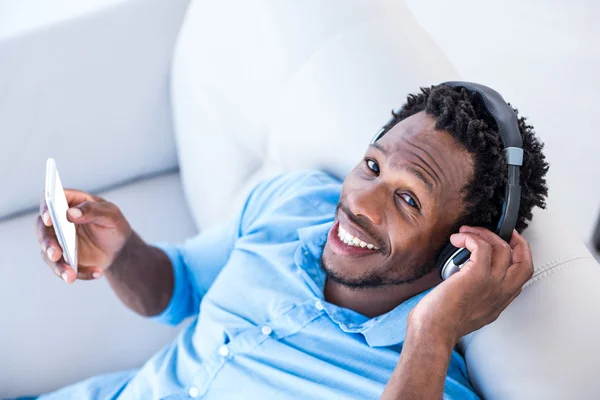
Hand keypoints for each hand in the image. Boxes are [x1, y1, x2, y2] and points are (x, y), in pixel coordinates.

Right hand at [35, 190, 131, 283]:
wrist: (120, 248)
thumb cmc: (114, 225)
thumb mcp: (110, 215)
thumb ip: (92, 211)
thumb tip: (70, 213)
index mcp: (69, 203)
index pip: (50, 200)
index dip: (46, 208)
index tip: (49, 219)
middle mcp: (57, 221)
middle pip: (43, 229)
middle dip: (47, 243)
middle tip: (55, 254)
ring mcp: (58, 241)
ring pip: (49, 253)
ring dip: (58, 266)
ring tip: (70, 275)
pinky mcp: (62, 258)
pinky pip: (63, 268)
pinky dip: (79, 273)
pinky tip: (96, 273)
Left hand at [408, 226, 533, 346]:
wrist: (434, 331)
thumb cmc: (442, 322)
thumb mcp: (470, 311)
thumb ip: (477, 295)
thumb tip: (465, 274)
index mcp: (500, 301)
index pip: (521, 275)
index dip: (518, 256)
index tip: (507, 243)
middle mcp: (501, 293)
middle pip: (524, 261)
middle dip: (516, 241)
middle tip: (501, 230)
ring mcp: (492, 284)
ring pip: (503, 249)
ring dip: (484, 234)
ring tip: (466, 232)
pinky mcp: (477, 276)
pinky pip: (482, 247)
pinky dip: (471, 238)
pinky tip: (457, 239)